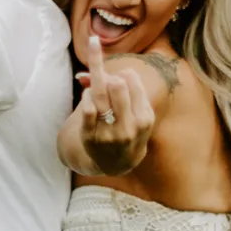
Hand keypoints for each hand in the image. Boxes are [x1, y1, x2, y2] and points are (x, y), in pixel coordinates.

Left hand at [76, 33, 153, 174]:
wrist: (118, 162)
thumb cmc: (128, 127)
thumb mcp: (136, 111)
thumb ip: (123, 86)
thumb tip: (91, 68)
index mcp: (144, 117)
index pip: (132, 80)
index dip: (123, 73)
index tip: (121, 75)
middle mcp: (129, 127)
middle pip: (117, 85)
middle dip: (110, 77)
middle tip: (108, 81)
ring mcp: (109, 133)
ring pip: (100, 94)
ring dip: (96, 81)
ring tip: (95, 81)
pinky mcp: (90, 137)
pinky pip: (87, 108)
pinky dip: (86, 95)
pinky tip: (88, 95)